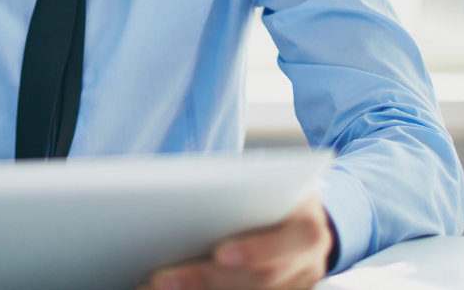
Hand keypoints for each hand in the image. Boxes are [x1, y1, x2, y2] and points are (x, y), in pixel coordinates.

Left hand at [140, 198, 336, 289]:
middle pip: (259, 280)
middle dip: (206, 279)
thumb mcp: (272, 185)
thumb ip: (244, 191)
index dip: (255, 250)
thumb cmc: (276, 196)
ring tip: (155, 288)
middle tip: (162, 278)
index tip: (219, 252)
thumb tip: (184, 192)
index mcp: (308, 230)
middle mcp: (306, 267)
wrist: (302, 223)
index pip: (288, 242)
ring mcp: (294, 288)